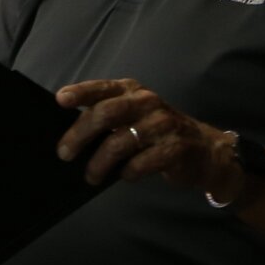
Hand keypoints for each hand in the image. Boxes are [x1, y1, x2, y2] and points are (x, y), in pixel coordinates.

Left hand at [55, 79, 236, 193]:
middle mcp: (147, 102)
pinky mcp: (175, 148)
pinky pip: (140, 164)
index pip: (102, 88)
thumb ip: (107, 115)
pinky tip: (125, 175)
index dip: (81, 92)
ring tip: (91, 176)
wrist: (204, 149)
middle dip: (79, 135)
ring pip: (119, 143)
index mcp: (133, 91)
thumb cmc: (157, 132)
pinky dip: (127, 173)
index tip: (60, 100)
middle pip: (106, 114)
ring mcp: (163, 124)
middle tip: (65, 154)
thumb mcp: (134, 114)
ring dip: (99, 164)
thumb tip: (70, 134)